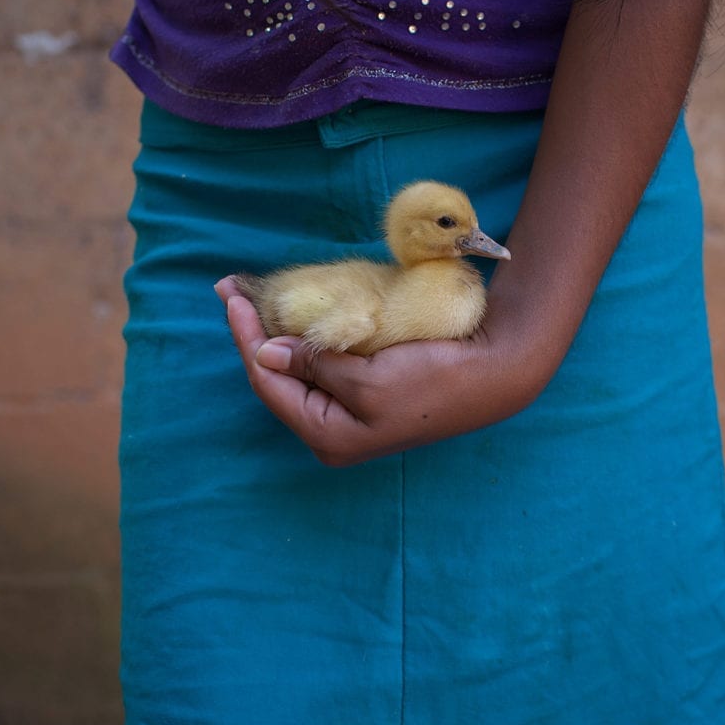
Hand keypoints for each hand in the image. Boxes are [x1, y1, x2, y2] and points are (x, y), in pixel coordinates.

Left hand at [215, 276, 548, 466]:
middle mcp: (332, 431)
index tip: (230, 294)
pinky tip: (290, 316)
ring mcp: (349, 413)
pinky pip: (320, 364)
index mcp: (328, 436)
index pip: (268, 382)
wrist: (495, 371)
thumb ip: (314, 366)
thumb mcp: (368, 379)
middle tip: (229, 288)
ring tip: (251, 298)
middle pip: (276, 377)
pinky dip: (303, 337)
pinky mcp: (365, 392)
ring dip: (274, 332)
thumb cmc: (435, 380)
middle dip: (253, 333)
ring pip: (296, 369)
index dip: (245, 337)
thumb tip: (266, 352)